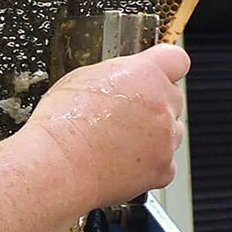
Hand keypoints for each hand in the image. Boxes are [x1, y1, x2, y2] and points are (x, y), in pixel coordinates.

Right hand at [24, 44, 190, 209]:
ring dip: (150, 139)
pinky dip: (146, 168)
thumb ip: (116, 76)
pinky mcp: (162, 170)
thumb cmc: (59, 127)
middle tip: (120, 121)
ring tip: (114, 147)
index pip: (175, 60)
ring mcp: (165, 139)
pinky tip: (119, 166)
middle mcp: (162, 104)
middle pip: (172, 100)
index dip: (163, 70)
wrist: (55, 168)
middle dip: (152, 108)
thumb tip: (122, 82)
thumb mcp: (80, 80)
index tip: (153, 78)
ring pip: (169, 134)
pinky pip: (163, 165)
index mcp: (145, 74)